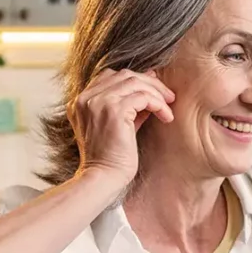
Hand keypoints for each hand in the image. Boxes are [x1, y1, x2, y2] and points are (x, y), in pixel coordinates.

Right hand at [70, 69, 174, 186]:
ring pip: (135, 83)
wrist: (103, 177)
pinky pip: (143, 97)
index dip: (136, 79)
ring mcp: (98, 102)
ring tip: (169, 108)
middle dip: (150, 83)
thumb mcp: (119, 125)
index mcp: (82, 100)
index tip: (155, 89)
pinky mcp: (113, 110)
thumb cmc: (112, 157)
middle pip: (124, 75)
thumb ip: (130, 105)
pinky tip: (166, 117)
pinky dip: (158, 104)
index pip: (110, 76)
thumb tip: (151, 85)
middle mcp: (86, 97)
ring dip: (157, 93)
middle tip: (169, 97)